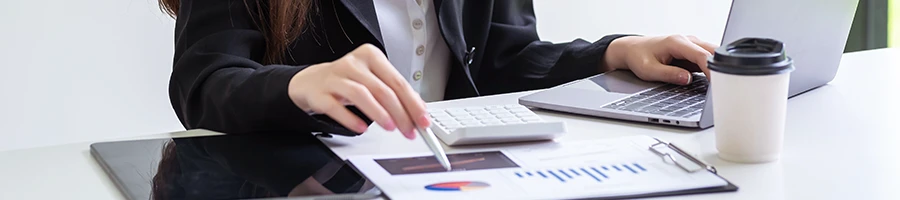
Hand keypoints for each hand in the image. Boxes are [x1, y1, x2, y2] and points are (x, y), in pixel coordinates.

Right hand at [287, 44, 427, 138]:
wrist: (311, 82)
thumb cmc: (347, 82)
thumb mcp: (372, 81)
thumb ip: (394, 93)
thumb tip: (417, 111)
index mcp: (371, 56)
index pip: (397, 81)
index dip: (413, 103)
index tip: (423, 120)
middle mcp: (353, 64)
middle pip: (382, 89)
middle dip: (400, 113)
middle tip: (409, 130)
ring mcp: (335, 77)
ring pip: (361, 94)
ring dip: (379, 113)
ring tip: (390, 128)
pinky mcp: (320, 93)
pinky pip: (336, 107)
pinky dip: (351, 119)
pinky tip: (362, 128)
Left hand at [603, 35, 717, 84]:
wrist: (632, 49)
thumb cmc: (638, 57)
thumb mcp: (649, 70)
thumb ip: (668, 74)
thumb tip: (687, 79)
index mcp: (676, 42)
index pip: (701, 54)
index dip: (711, 69)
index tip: (717, 82)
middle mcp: (686, 41)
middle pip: (712, 52)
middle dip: (719, 67)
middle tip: (721, 86)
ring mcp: (690, 45)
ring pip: (711, 54)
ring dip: (716, 67)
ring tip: (718, 85)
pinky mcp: (690, 52)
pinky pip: (705, 59)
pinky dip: (710, 69)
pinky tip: (711, 81)